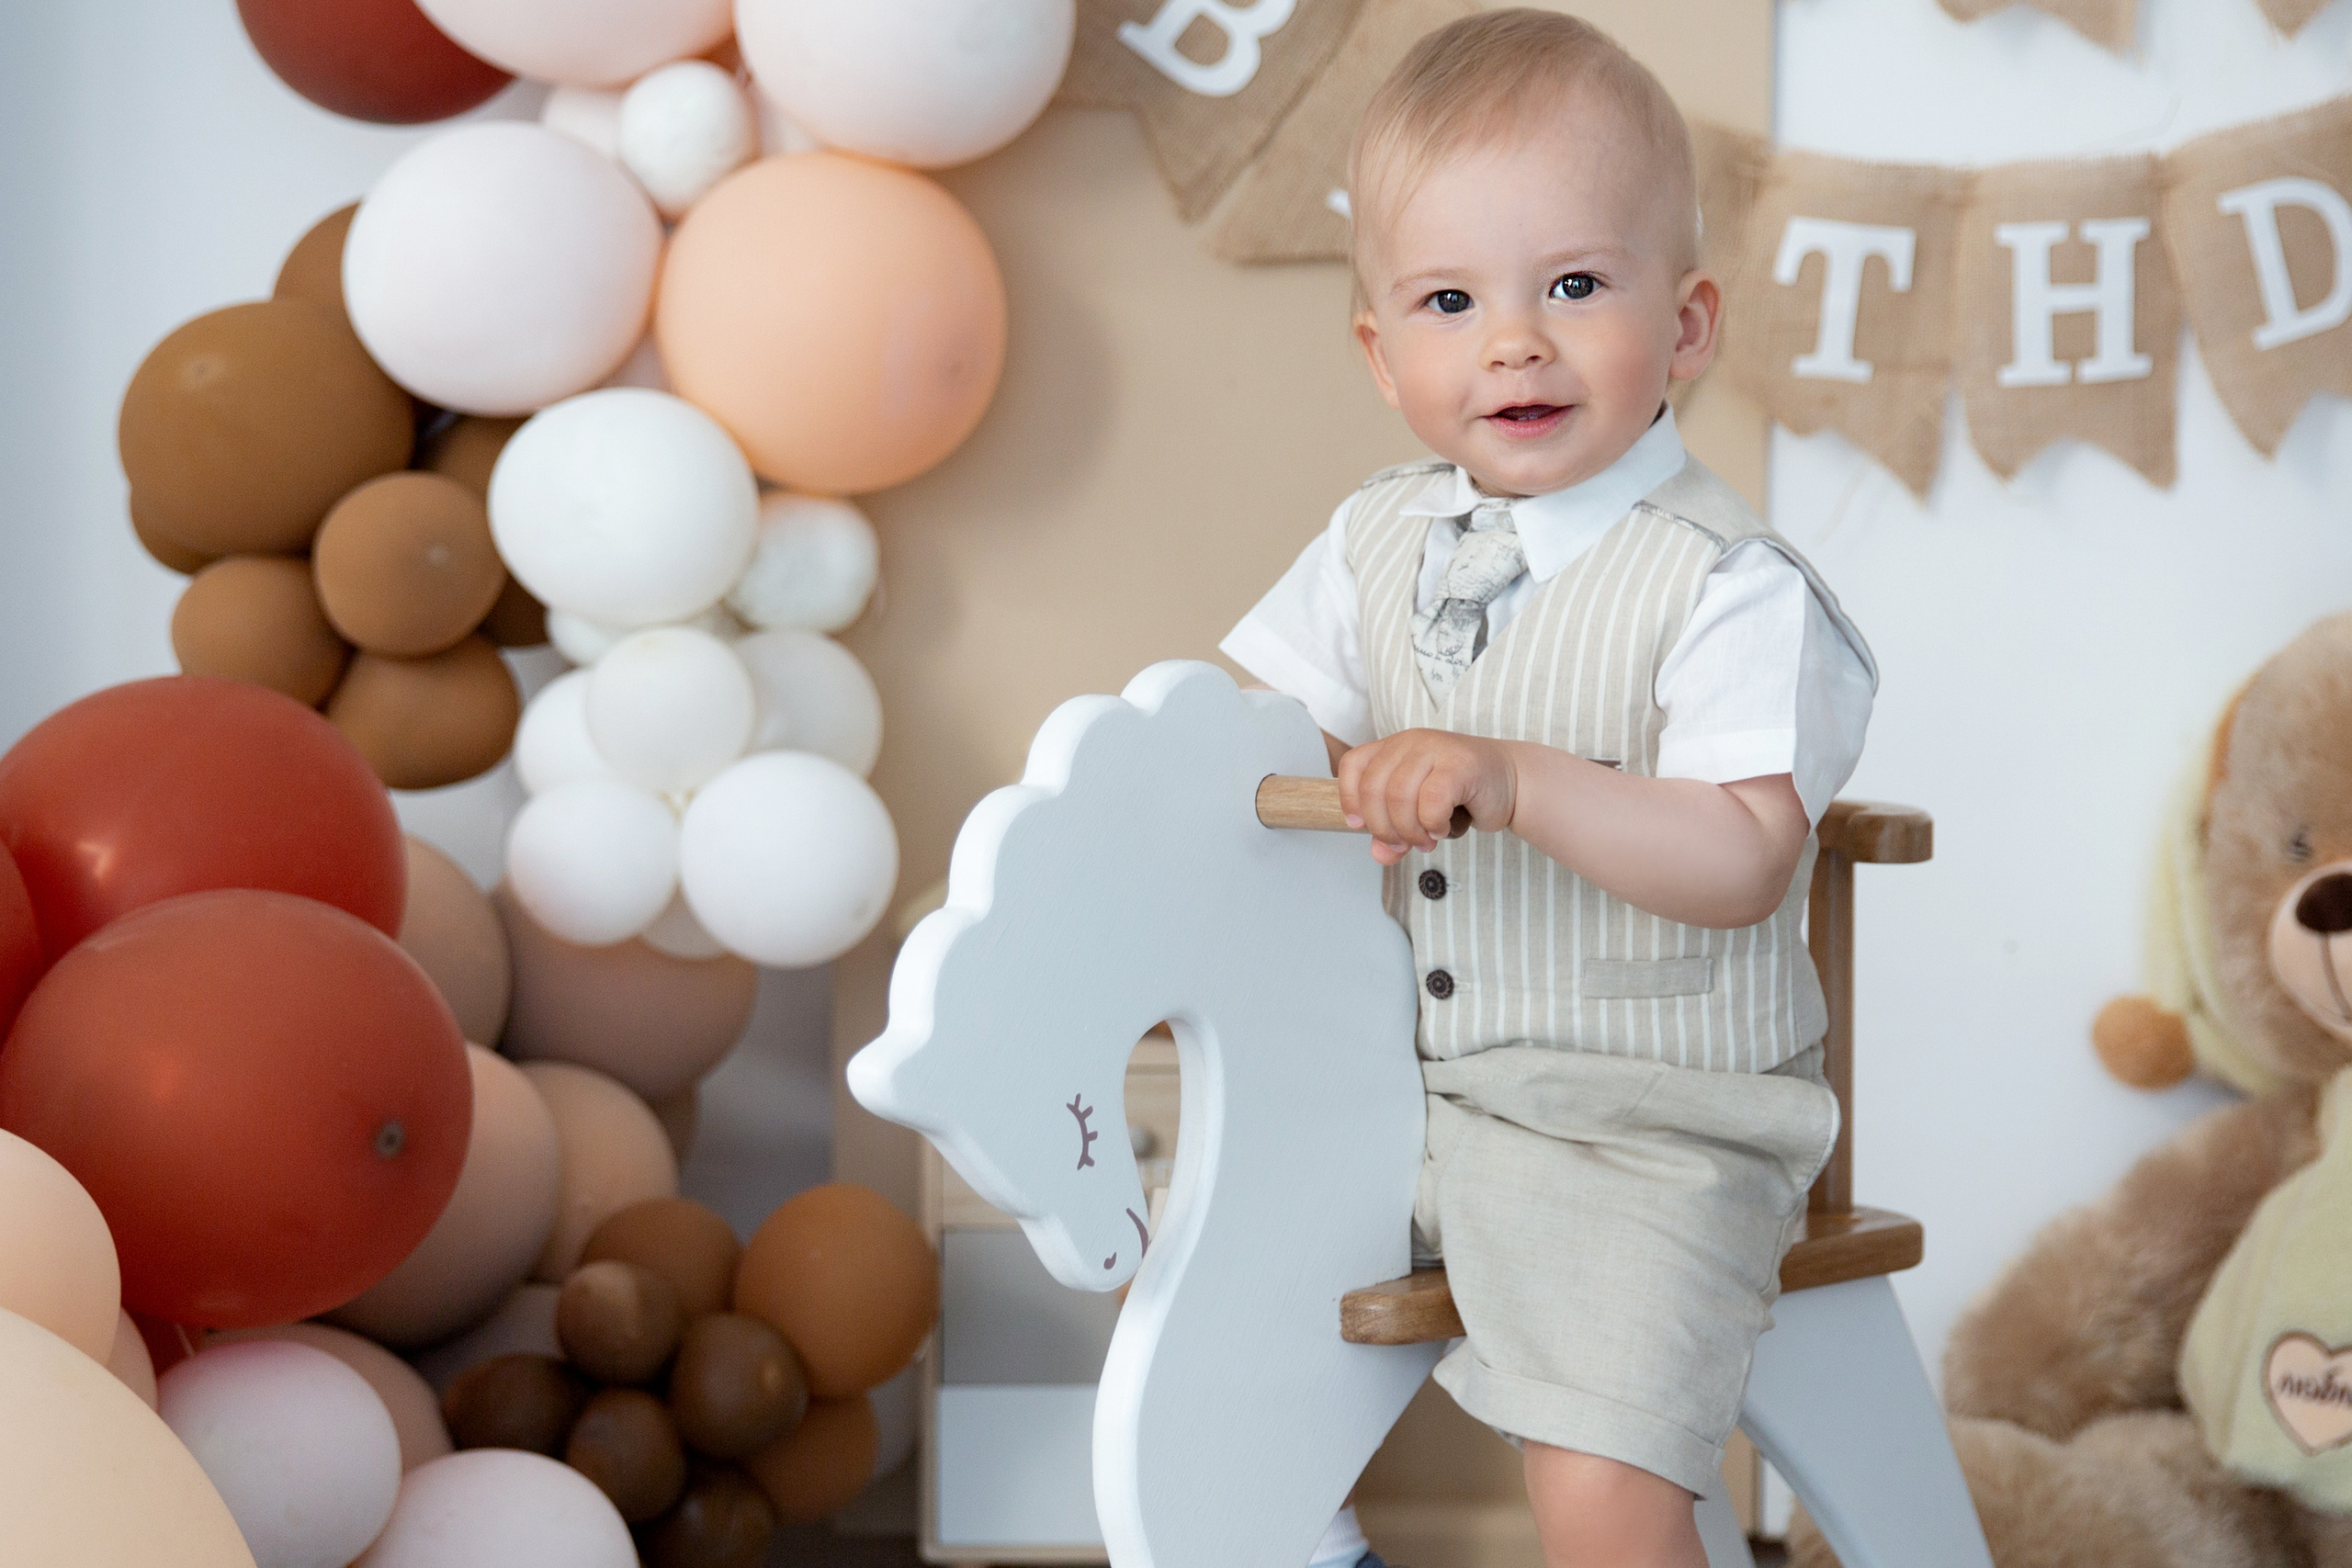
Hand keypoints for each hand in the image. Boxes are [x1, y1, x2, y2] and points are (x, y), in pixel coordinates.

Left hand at [1335, 729, 1516, 864]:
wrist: (1512, 783)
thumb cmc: (1461, 796)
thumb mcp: (1418, 816)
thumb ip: (1394, 834)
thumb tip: (1379, 854)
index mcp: (1393, 748)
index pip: (1353, 766)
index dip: (1349, 799)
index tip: (1359, 826)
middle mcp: (1410, 742)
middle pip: (1373, 789)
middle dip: (1384, 828)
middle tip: (1404, 845)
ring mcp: (1436, 748)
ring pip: (1399, 796)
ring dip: (1409, 830)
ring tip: (1426, 840)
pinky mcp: (1460, 763)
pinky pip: (1431, 801)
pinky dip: (1433, 824)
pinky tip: (1443, 828)